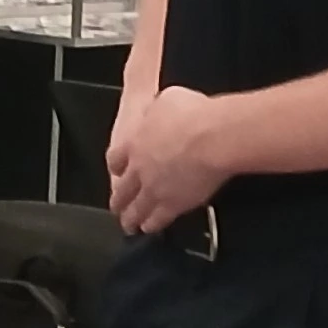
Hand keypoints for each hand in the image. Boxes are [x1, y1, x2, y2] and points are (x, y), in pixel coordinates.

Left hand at [106, 85, 238, 234]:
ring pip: (136, 209)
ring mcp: (154, 189)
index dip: (116, 167)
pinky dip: (152, 225)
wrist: (212, 137)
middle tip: (116, 207)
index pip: (115, 159)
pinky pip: (158, 219)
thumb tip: (159, 107)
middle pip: (122, 190)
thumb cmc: (195, 114)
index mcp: (134, 143)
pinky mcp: (173, 205)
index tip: (117, 171)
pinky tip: (150, 228)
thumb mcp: (168, 99)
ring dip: (130, 218)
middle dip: (119, 200)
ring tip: (129, 225)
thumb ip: (157, 111)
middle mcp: (139, 169)